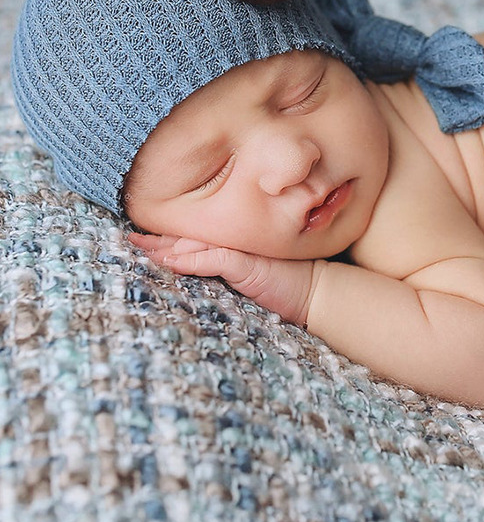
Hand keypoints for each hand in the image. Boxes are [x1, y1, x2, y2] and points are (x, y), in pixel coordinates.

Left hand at [129, 231, 315, 326]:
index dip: (169, 233)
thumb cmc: (285, 281)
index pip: (196, 233)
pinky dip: (188, 260)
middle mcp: (236, 238)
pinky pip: (212, 259)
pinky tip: (168, 261)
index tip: (142, 235)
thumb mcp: (251, 270)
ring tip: (140, 247)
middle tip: (130, 238)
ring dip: (166, 246)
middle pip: (190, 234)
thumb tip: (191, 264)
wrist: (314, 289)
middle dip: (159, 237)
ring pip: (196, 242)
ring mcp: (242, 249)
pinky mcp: (246, 264)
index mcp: (236, 239)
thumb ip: (226, 263)